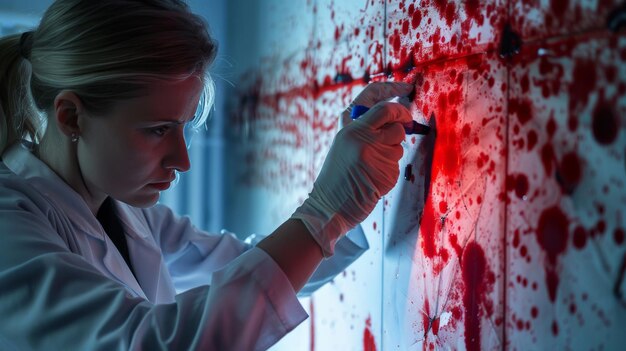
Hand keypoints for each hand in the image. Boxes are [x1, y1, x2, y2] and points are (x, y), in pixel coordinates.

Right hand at [292, 83, 412, 255]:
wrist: (329, 206)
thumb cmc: (338, 176)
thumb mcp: (344, 144)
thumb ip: (365, 129)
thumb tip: (396, 116)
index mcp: (348, 125)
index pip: (372, 95)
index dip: (392, 89)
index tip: (406, 88)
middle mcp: (360, 134)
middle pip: (393, 116)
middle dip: (404, 119)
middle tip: (407, 123)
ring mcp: (373, 151)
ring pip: (399, 142)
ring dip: (394, 152)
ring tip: (373, 166)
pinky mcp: (384, 169)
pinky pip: (398, 162)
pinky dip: (390, 170)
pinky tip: (374, 179)